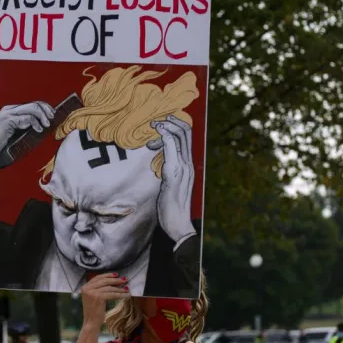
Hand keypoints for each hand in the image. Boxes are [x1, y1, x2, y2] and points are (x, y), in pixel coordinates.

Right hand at [0, 102, 54, 163]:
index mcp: (13, 111)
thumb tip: (45, 124)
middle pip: (34, 104)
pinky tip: (38, 130)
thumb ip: (27, 126)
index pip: (33, 104)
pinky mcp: (8, 120)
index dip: (45, 108)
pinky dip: (36, 124)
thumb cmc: (3, 145)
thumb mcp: (18, 133)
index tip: (52, 115)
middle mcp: (10, 109)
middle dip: (46, 110)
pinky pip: (28, 118)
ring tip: (46, 125)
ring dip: (43, 116)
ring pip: (33, 108)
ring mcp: (9, 113)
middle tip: (52, 119)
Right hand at [80, 273, 128, 329]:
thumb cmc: (93, 311)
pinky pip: (112, 294)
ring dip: (120, 288)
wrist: (91, 322)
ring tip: (127, 289)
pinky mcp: (98, 297)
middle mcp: (87, 288)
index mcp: (85, 287)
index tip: (116, 275)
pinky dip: (120, 294)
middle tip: (124, 279)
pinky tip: (126, 295)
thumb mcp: (93, 297)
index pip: (98, 277)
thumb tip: (112, 281)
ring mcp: (92, 292)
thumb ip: (98, 288)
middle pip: (104, 281)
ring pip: (109, 288)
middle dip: (115, 280)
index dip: (108, 275)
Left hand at [148, 115, 195, 242]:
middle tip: (157, 119)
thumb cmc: (171, 206)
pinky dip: (166, 136)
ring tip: (154, 123)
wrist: (177, 224)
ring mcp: (183, 168)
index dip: (175, 126)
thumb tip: (160, 162)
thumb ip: (167, 170)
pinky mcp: (175, 173)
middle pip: (186, 133)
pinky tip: (158, 131)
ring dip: (167, 125)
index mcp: (187, 166)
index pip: (186, 138)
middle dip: (172, 120)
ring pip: (181, 136)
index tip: (160, 125)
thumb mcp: (168, 183)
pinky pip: (173, 149)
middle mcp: (188, 164)